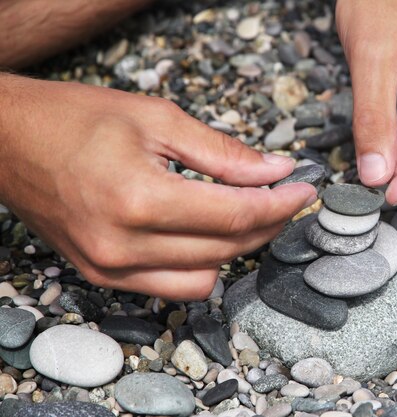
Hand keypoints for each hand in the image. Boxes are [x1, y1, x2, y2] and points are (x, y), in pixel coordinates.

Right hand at [0, 75, 315, 299]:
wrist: (8, 141)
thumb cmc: (76, 119)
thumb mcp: (157, 119)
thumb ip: (223, 152)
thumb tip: (276, 170)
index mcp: (139, 199)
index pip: (234, 215)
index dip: (279, 204)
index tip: (303, 188)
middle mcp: (124, 245)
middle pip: (227, 248)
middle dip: (267, 223)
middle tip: (283, 195)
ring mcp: (111, 268)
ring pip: (206, 277)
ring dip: (237, 248)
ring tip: (246, 214)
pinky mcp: (103, 276)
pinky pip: (173, 287)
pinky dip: (202, 265)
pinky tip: (208, 235)